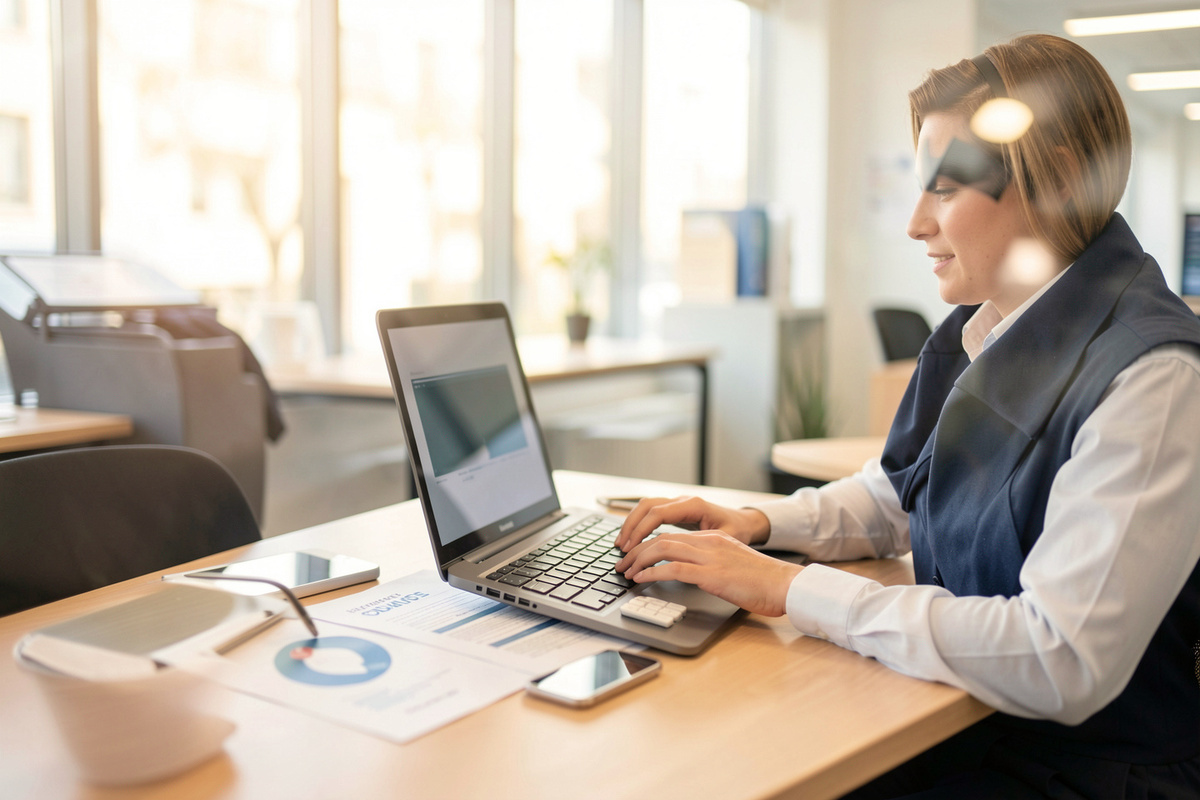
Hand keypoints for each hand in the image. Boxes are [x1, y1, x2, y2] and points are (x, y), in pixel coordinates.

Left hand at [613, 530, 801, 616]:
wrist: (784, 585)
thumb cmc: (763, 581)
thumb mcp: (733, 564)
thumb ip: (712, 563)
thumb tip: (691, 573)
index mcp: (713, 538)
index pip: (672, 535)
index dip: (648, 544)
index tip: (634, 556)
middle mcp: (708, 542)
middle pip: (662, 538)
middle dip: (636, 550)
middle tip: (622, 564)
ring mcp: (709, 556)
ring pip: (662, 548)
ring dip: (639, 560)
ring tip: (626, 572)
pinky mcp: (711, 573)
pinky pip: (673, 568)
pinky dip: (652, 572)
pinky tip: (641, 579)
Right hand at [614, 495, 770, 552]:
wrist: (745, 522)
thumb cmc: (738, 530)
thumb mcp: (725, 538)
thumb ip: (703, 542)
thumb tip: (679, 551)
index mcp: (693, 506)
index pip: (658, 513)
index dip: (641, 530)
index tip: (631, 547)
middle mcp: (683, 501)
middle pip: (646, 506)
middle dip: (630, 526)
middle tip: (621, 548)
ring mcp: (678, 503)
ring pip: (645, 506)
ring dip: (631, 523)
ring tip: (622, 544)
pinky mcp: (675, 510)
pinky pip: (650, 511)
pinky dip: (638, 523)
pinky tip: (633, 539)